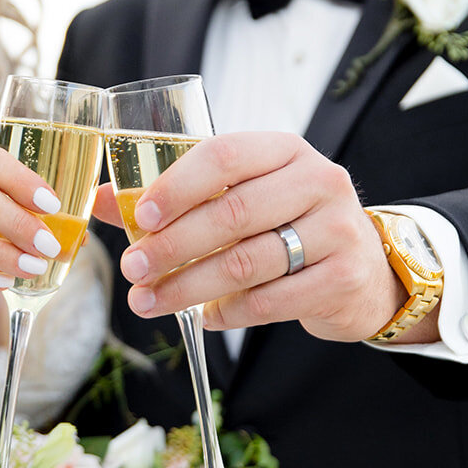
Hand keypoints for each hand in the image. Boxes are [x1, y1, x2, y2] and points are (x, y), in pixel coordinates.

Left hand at [98, 131, 408, 341]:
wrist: (364, 267)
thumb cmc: (288, 223)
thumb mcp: (243, 196)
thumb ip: (177, 196)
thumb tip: (102, 200)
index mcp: (285, 149)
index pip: (225, 155)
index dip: (177, 186)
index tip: (139, 218)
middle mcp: (318, 181)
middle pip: (232, 213)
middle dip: (172, 246)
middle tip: (133, 270)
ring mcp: (337, 230)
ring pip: (247, 263)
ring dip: (188, 287)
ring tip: (149, 301)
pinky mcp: (342, 278)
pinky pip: (270, 302)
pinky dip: (229, 313)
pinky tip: (204, 317)